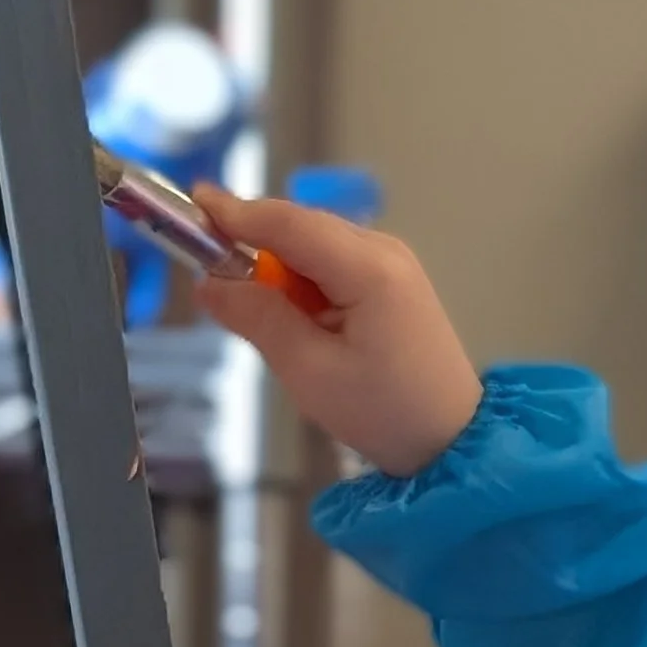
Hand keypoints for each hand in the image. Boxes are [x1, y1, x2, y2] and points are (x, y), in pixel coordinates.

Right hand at [193, 189, 483, 476]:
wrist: (453, 442)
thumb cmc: (385, 414)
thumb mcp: (310, 373)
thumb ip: (258, 319)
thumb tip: (210, 282)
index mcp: (369, 268)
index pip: (288, 223)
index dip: (236, 212)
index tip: (192, 204)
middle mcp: (384, 251)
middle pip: (300, 229)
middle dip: (255, 247)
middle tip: (218, 283)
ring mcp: (394, 264)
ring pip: (315, 248)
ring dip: (283, 274)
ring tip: (276, 328)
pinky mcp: (394, 283)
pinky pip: (334, 267)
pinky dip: (307, 287)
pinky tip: (304, 327)